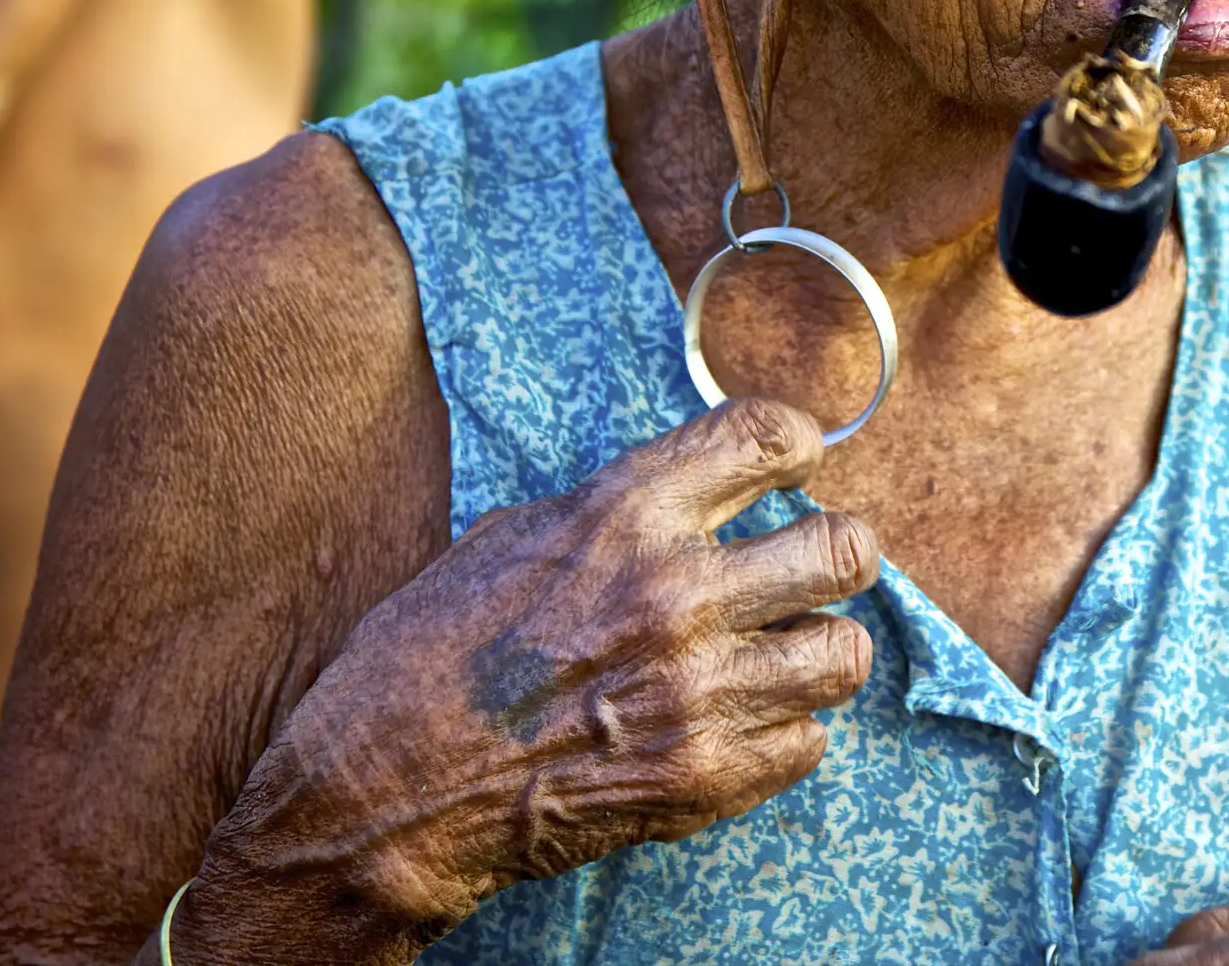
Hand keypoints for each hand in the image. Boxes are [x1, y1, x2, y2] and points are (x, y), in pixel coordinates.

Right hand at [179, 397, 878, 963]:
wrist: (383, 791)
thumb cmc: (425, 656)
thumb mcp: (509, 537)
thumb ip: (611, 512)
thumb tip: (685, 496)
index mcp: (623, 514)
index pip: (765, 437)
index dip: (796, 443)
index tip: (796, 460)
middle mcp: (676, 593)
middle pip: (845, 549)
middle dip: (836, 552)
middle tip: (811, 566)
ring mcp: (697, 693)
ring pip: (844, 653)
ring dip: (818, 650)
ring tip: (782, 653)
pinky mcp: (702, 779)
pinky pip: (808, 744)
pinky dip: (783, 734)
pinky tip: (740, 724)